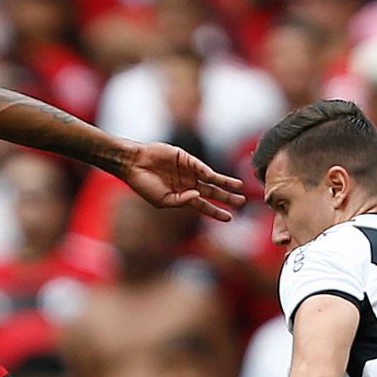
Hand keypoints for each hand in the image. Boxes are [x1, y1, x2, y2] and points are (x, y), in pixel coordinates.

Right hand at [117, 140, 247, 221]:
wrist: (133, 164)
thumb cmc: (144, 185)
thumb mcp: (162, 200)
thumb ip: (181, 201)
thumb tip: (198, 196)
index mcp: (182, 196)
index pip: (204, 206)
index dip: (216, 212)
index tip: (229, 218)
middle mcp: (188, 184)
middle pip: (212, 192)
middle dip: (227, 197)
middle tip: (242, 202)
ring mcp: (188, 171)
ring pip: (212, 179)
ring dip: (225, 183)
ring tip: (239, 187)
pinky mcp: (186, 158)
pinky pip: (200, 167)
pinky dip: (209, 173)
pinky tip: (217, 178)